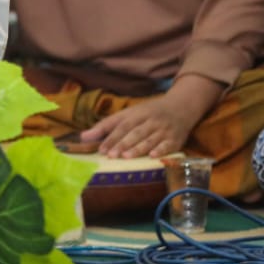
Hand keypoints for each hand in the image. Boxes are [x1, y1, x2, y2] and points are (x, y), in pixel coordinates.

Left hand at [82, 93, 202, 158]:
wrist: (180, 107)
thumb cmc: (148, 113)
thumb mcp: (127, 114)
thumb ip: (106, 126)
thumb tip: (83, 137)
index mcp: (136, 114)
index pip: (121, 126)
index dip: (111, 137)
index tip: (101, 149)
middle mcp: (149, 121)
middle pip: (135, 132)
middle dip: (123, 143)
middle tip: (111, 155)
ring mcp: (163, 130)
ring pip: (150, 139)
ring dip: (138, 148)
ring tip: (126, 157)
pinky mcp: (175, 139)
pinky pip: (168, 145)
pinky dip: (161, 150)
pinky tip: (152, 156)